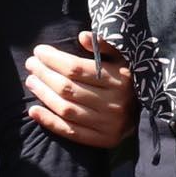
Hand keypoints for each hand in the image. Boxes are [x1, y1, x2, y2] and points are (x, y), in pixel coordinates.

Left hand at [26, 32, 136, 147]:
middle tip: (31, 64)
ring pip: (67, 109)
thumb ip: (104, 46)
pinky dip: (49, 122)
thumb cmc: (127, 81)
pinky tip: (33, 111)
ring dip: (43, 95)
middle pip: (68, 88)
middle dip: (44, 74)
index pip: (77, 68)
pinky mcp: (103, 140)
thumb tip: (82, 36)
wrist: (144, 114)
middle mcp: (113, 102)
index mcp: (118, 79)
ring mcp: (108, 123)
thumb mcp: (122, 59)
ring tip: (31, 81)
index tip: (39, 51)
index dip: (54, 59)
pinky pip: (70, 131)